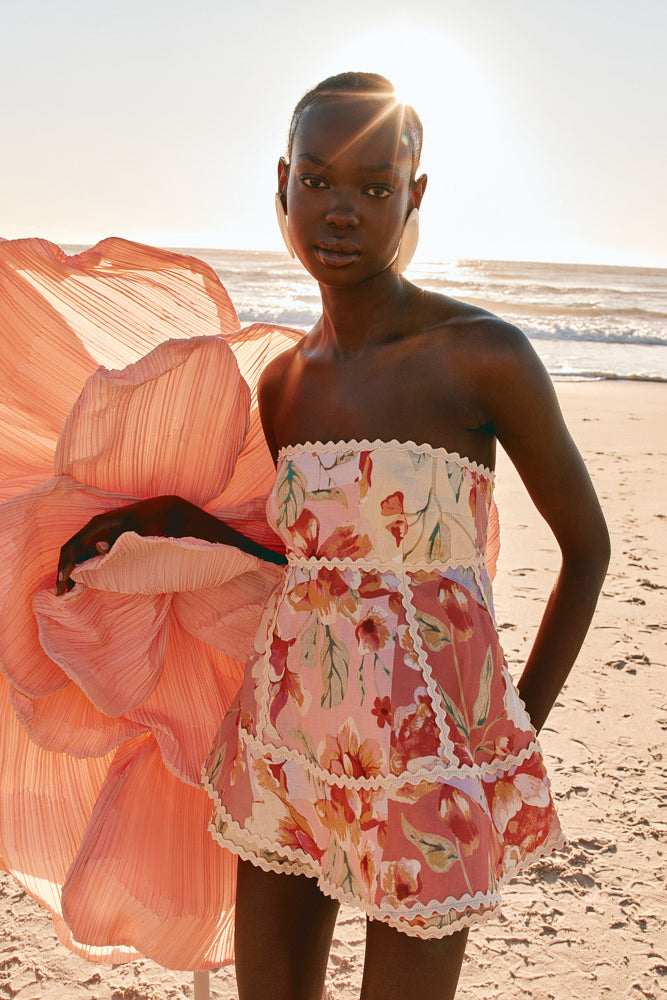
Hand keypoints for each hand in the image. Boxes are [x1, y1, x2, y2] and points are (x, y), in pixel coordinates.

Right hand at [55, 497, 180, 595]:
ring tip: (68, 591)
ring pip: (78, 553)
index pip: (75, 545)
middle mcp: (96, 528)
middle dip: (64, 570)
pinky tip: (83, 581)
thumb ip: (118, 540)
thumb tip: (99, 548)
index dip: (66, 564)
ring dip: (71, 570)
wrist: (165, 511)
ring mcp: (101, 534)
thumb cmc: (153, 520)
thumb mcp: (137, 530)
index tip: (62, 581)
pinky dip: (83, 567)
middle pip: (71, 550)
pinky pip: (89, 554)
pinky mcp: (108, 540)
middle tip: (59, 592)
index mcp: (99, 524)